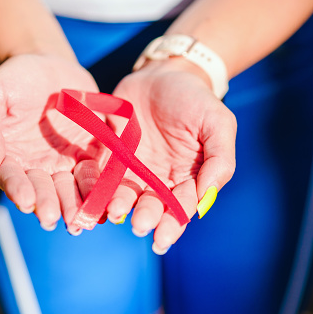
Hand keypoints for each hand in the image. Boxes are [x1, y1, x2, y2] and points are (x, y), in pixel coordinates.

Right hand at [0, 54, 100, 230]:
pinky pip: (96, 171)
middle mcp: (38, 166)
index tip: (26, 201)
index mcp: (10, 156)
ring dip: (76, 204)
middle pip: (44, 189)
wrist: (48, 64)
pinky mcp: (90, 152)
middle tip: (53, 218)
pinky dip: (100, 185)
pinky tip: (105, 200)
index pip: (12, 177)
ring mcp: (65, 161)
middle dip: (49, 203)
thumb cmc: (12, 79)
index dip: (18, 189)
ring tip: (81, 219)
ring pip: (71, 187)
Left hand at [105, 59, 236, 252]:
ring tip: (114, 212)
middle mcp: (159, 178)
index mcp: (187, 177)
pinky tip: (93, 196)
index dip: (172, 224)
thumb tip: (206, 198)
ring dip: (120, 205)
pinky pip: (102, 173)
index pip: (180, 206)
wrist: (162, 74)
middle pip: (152, 205)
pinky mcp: (111, 154)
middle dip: (146, 217)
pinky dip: (97, 185)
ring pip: (126, 193)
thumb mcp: (218, 123)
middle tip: (138, 226)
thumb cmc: (195, 99)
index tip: (162, 238)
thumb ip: (219, 160)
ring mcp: (133, 168)